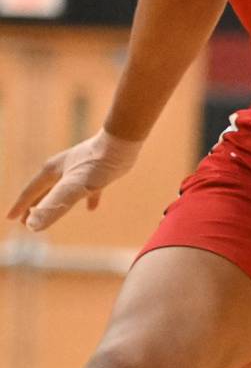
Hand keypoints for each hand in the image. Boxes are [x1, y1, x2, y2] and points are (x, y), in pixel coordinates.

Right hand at [7, 130, 142, 230]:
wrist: (123, 141)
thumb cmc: (98, 163)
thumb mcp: (75, 188)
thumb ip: (54, 206)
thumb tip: (33, 226)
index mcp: (52, 171)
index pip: (31, 192)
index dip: (21, 207)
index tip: (10, 219)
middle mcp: (62, 168)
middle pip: (43, 191)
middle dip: (34, 206)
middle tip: (24, 222)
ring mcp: (79, 167)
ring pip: (61, 189)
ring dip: (53, 202)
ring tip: (48, 215)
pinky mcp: (98, 169)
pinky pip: (88, 188)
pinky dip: (86, 199)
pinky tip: (92, 209)